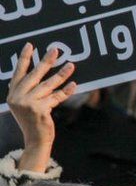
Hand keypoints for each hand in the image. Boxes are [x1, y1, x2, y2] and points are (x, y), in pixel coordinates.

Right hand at [6, 43, 76, 171]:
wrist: (35, 140)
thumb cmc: (32, 121)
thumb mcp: (24, 104)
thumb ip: (28, 90)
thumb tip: (36, 73)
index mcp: (13, 94)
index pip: (18, 72)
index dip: (24, 58)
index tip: (30, 45)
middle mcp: (18, 97)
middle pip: (35, 75)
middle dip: (46, 61)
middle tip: (56, 50)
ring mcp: (28, 104)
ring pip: (48, 85)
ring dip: (61, 74)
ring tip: (71, 65)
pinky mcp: (40, 110)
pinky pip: (56, 97)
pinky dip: (66, 91)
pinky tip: (74, 84)